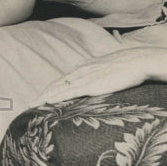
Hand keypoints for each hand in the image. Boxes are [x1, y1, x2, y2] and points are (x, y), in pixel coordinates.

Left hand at [28, 47, 155, 107]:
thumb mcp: (108, 70)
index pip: (63, 80)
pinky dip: (58, 96)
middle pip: (56, 83)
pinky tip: (49, 100)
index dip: (51, 88)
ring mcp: (85, 77)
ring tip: (33, 104)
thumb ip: (100, 76)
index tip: (41, 96)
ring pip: (59, 88)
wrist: (137, 61)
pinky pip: (71, 91)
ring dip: (45, 96)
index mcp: (84, 68)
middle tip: (29, 103)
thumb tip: (99, 83)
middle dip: (42, 94)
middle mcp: (81, 71)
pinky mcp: (92, 84)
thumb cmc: (127, 67)